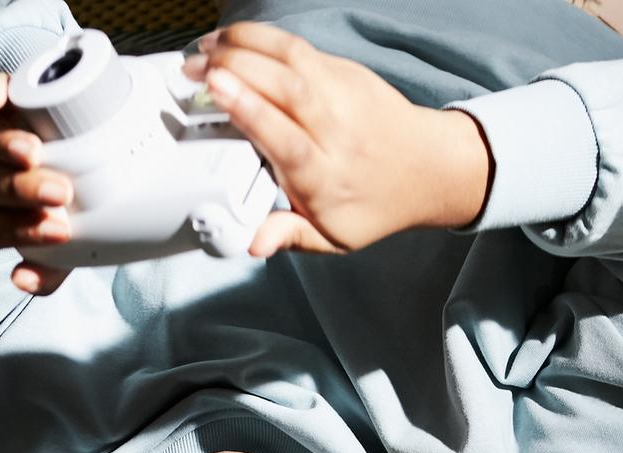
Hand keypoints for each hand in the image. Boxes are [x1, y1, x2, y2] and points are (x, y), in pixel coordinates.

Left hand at [0, 71, 74, 294]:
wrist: (89, 166)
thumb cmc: (71, 216)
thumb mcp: (65, 249)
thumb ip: (50, 269)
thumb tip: (25, 281)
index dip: (19, 232)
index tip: (62, 233)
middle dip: (21, 191)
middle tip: (60, 194)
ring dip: (4, 148)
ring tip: (34, 152)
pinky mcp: (10, 102)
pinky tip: (0, 98)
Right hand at [182, 22, 487, 255]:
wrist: (429, 169)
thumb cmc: (374, 204)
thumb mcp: (333, 237)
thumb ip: (289, 236)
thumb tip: (254, 244)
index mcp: (326, 177)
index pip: (285, 137)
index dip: (249, 109)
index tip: (216, 89)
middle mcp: (336, 131)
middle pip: (285, 88)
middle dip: (235, 68)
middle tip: (194, 68)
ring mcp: (344, 95)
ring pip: (292, 58)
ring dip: (245, 44)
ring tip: (206, 48)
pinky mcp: (347, 72)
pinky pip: (301, 49)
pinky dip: (263, 39)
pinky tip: (233, 42)